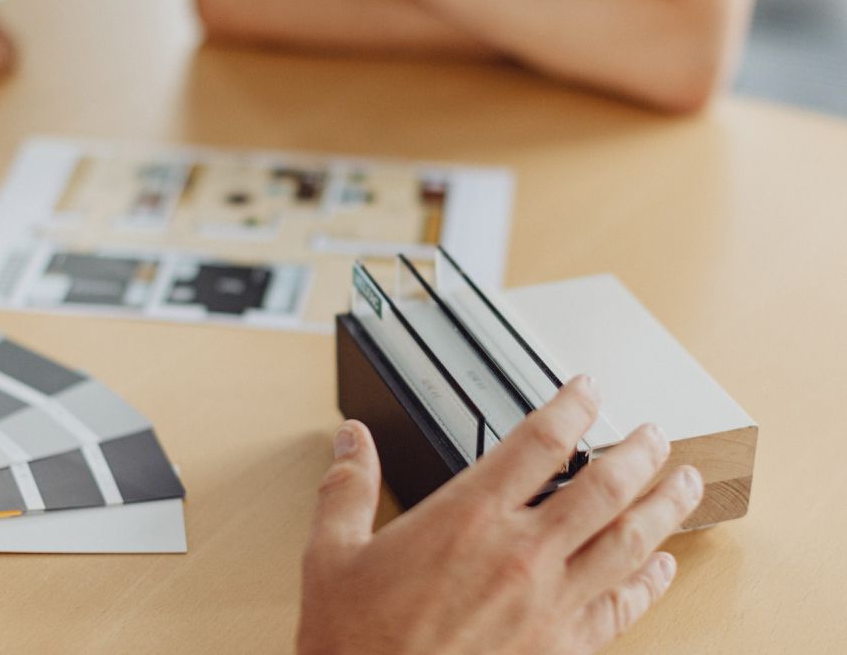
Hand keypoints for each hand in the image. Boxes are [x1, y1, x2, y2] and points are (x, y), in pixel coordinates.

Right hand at [298, 376, 702, 654]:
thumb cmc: (355, 640)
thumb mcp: (333, 553)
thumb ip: (348, 486)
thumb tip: (351, 438)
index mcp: (468, 517)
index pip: (539, 442)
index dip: (572, 406)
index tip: (588, 389)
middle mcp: (520, 554)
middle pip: (603, 488)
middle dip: (638, 453)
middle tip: (657, 433)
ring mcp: (549, 605)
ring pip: (626, 543)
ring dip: (664, 508)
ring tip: (686, 482)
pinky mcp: (560, 650)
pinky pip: (621, 609)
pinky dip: (650, 584)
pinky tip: (663, 567)